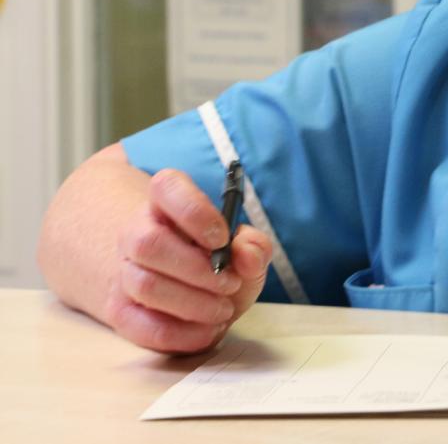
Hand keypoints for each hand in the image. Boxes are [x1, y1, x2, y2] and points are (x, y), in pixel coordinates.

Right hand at [106, 168, 271, 353]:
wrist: (190, 293)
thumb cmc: (219, 262)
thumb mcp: (245, 249)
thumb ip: (254, 246)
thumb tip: (247, 254)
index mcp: (167, 203)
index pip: (167, 187)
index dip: (194, 211)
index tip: (222, 238)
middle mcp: (137, 233)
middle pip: (148, 243)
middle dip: (197, 269)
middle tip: (230, 283)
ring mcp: (124, 273)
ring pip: (144, 285)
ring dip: (192, 303)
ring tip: (224, 309)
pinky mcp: (121, 311)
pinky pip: (142, 326)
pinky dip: (182, 334)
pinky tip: (209, 330)